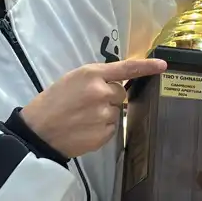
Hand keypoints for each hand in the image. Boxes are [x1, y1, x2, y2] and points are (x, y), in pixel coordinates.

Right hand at [21, 58, 166, 157]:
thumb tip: (118, 83)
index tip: (163, 66)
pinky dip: (102, 128)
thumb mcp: (72, 79)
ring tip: (83, 118)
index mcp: (91, 74)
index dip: (146, 67)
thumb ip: (96, 78)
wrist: (38, 131)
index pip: (125, 68)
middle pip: (121, 93)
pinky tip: (85, 129)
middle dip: (110, 97)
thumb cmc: (53, 102)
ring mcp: (104, 115)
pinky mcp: (104, 134)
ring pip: (117, 111)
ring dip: (105, 113)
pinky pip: (112, 128)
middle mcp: (101, 92)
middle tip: (87, 103)